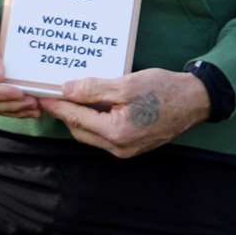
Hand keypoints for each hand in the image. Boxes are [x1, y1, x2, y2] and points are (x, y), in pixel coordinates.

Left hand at [38, 68, 209, 158]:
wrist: (194, 101)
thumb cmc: (163, 90)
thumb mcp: (126, 84)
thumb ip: (94, 89)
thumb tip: (66, 90)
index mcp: (115, 133)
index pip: (76, 117)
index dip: (56, 105)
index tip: (41, 95)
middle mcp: (118, 148)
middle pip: (80, 129)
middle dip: (64, 112)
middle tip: (50, 93)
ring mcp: (125, 149)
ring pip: (91, 133)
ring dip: (78, 115)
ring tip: (67, 95)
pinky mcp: (132, 144)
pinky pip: (104, 133)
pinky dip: (93, 119)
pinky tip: (90, 102)